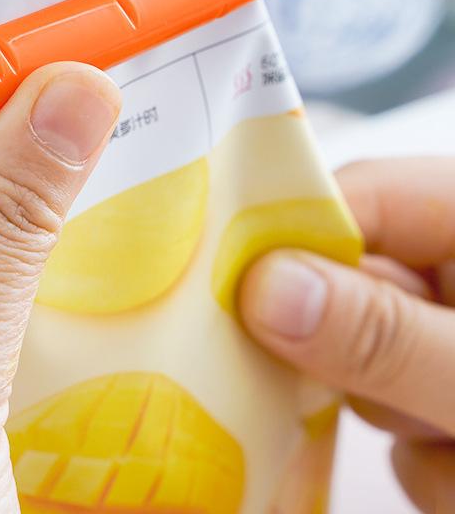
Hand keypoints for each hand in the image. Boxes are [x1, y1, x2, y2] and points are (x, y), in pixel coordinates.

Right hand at [240, 158, 454, 513]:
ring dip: (411, 430)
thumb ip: (385, 333)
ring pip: (373, 375)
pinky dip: (437, 463)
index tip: (228, 299)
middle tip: (393, 401)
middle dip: (352, 360)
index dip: (280, 242)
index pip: (348, 199)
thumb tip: (261, 288)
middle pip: (344, 291)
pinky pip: (411, 428)